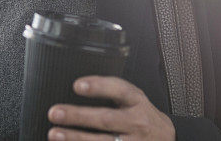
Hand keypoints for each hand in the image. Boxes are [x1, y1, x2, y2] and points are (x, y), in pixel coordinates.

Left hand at [46, 76, 174, 140]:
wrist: (166, 139)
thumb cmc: (141, 114)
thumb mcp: (133, 98)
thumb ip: (111, 91)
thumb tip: (77, 86)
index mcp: (136, 101)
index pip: (119, 90)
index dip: (98, 87)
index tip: (77, 86)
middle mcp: (136, 123)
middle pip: (106, 119)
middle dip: (78, 116)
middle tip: (54, 113)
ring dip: (76, 138)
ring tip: (54, 134)